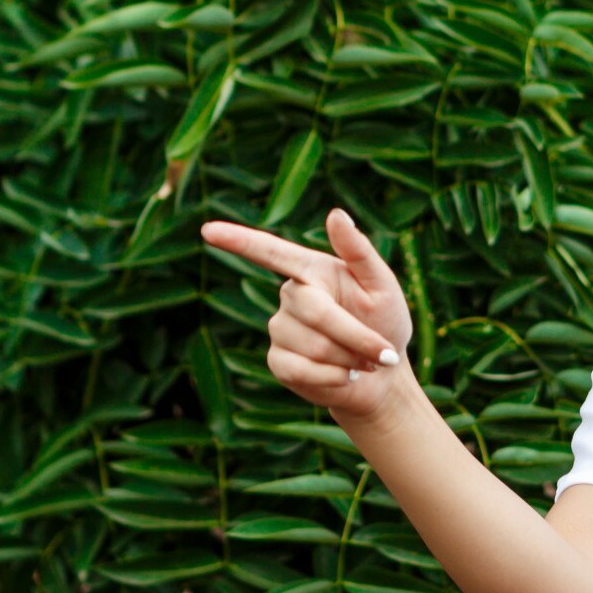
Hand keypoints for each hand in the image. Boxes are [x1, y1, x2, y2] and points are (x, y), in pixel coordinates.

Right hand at [198, 208, 413, 416]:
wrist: (382, 376)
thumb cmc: (385, 322)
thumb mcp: (383, 285)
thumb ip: (359, 252)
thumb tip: (336, 214)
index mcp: (312, 269)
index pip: (270, 252)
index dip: (239, 241)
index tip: (207, 229)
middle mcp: (290, 295)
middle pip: (315, 312)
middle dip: (356, 336)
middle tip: (382, 353)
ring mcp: (279, 329)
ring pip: (313, 345)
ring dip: (349, 359)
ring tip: (361, 362)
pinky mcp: (278, 362)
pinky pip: (302, 370)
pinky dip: (334, 378)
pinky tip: (345, 377)